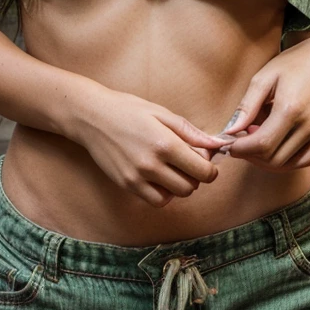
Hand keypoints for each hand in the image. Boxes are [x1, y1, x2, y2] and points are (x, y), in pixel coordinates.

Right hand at [79, 89, 233, 208]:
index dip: (211, 168)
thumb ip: (191, 132)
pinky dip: (164, 192)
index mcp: (165, 143)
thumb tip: (218, 145)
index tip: (207, 160)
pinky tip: (159, 176)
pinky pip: (156, 200)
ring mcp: (138, 178)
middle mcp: (152, 164)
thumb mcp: (162, 113)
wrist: (92, 117)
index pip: (203, 170)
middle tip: (188, 161)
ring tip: (172, 168)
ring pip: (175, 196)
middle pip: (191, 186)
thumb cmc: (128, 109)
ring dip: (180, 185)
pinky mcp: (127, 185)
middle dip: (196, 176)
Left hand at [218, 37, 309, 170]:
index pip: (261, 144)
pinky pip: (303, 162)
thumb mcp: (265, 77)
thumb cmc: (294, 64)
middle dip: (248, 155)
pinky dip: (284, 161)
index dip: (240, 149)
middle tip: (237, 141)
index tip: (226, 144)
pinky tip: (273, 147)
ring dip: (264, 160)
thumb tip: (229, 130)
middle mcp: (308, 126)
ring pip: (285, 164)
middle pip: (272, 158)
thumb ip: (247, 106)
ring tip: (253, 141)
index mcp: (290, 108)